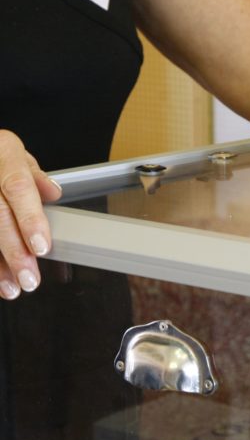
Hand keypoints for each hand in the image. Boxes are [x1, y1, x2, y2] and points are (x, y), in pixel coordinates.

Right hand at [0, 130, 58, 298]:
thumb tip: (53, 192)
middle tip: (29, 278)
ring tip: (11, 287)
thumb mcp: (18, 158)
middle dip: (14, 250)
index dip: (30, 219)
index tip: (41, 247)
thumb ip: (35, 178)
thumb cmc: (0, 161)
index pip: (18, 187)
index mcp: (4, 152)